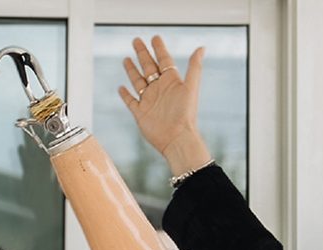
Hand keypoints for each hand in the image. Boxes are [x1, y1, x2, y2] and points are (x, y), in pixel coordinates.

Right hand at [117, 36, 211, 174]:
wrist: (177, 139)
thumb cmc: (186, 114)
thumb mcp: (191, 87)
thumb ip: (194, 67)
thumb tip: (202, 48)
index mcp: (171, 81)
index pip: (164, 60)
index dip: (159, 48)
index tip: (155, 37)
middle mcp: (159, 89)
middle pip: (148, 67)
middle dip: (142, 53)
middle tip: (136, 40)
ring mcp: (149, 100)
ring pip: (138, 81)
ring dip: (132, 70)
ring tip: (126, 59)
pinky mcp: (140, 113)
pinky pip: (130, 101)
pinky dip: (125, 94)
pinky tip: (121, 87)